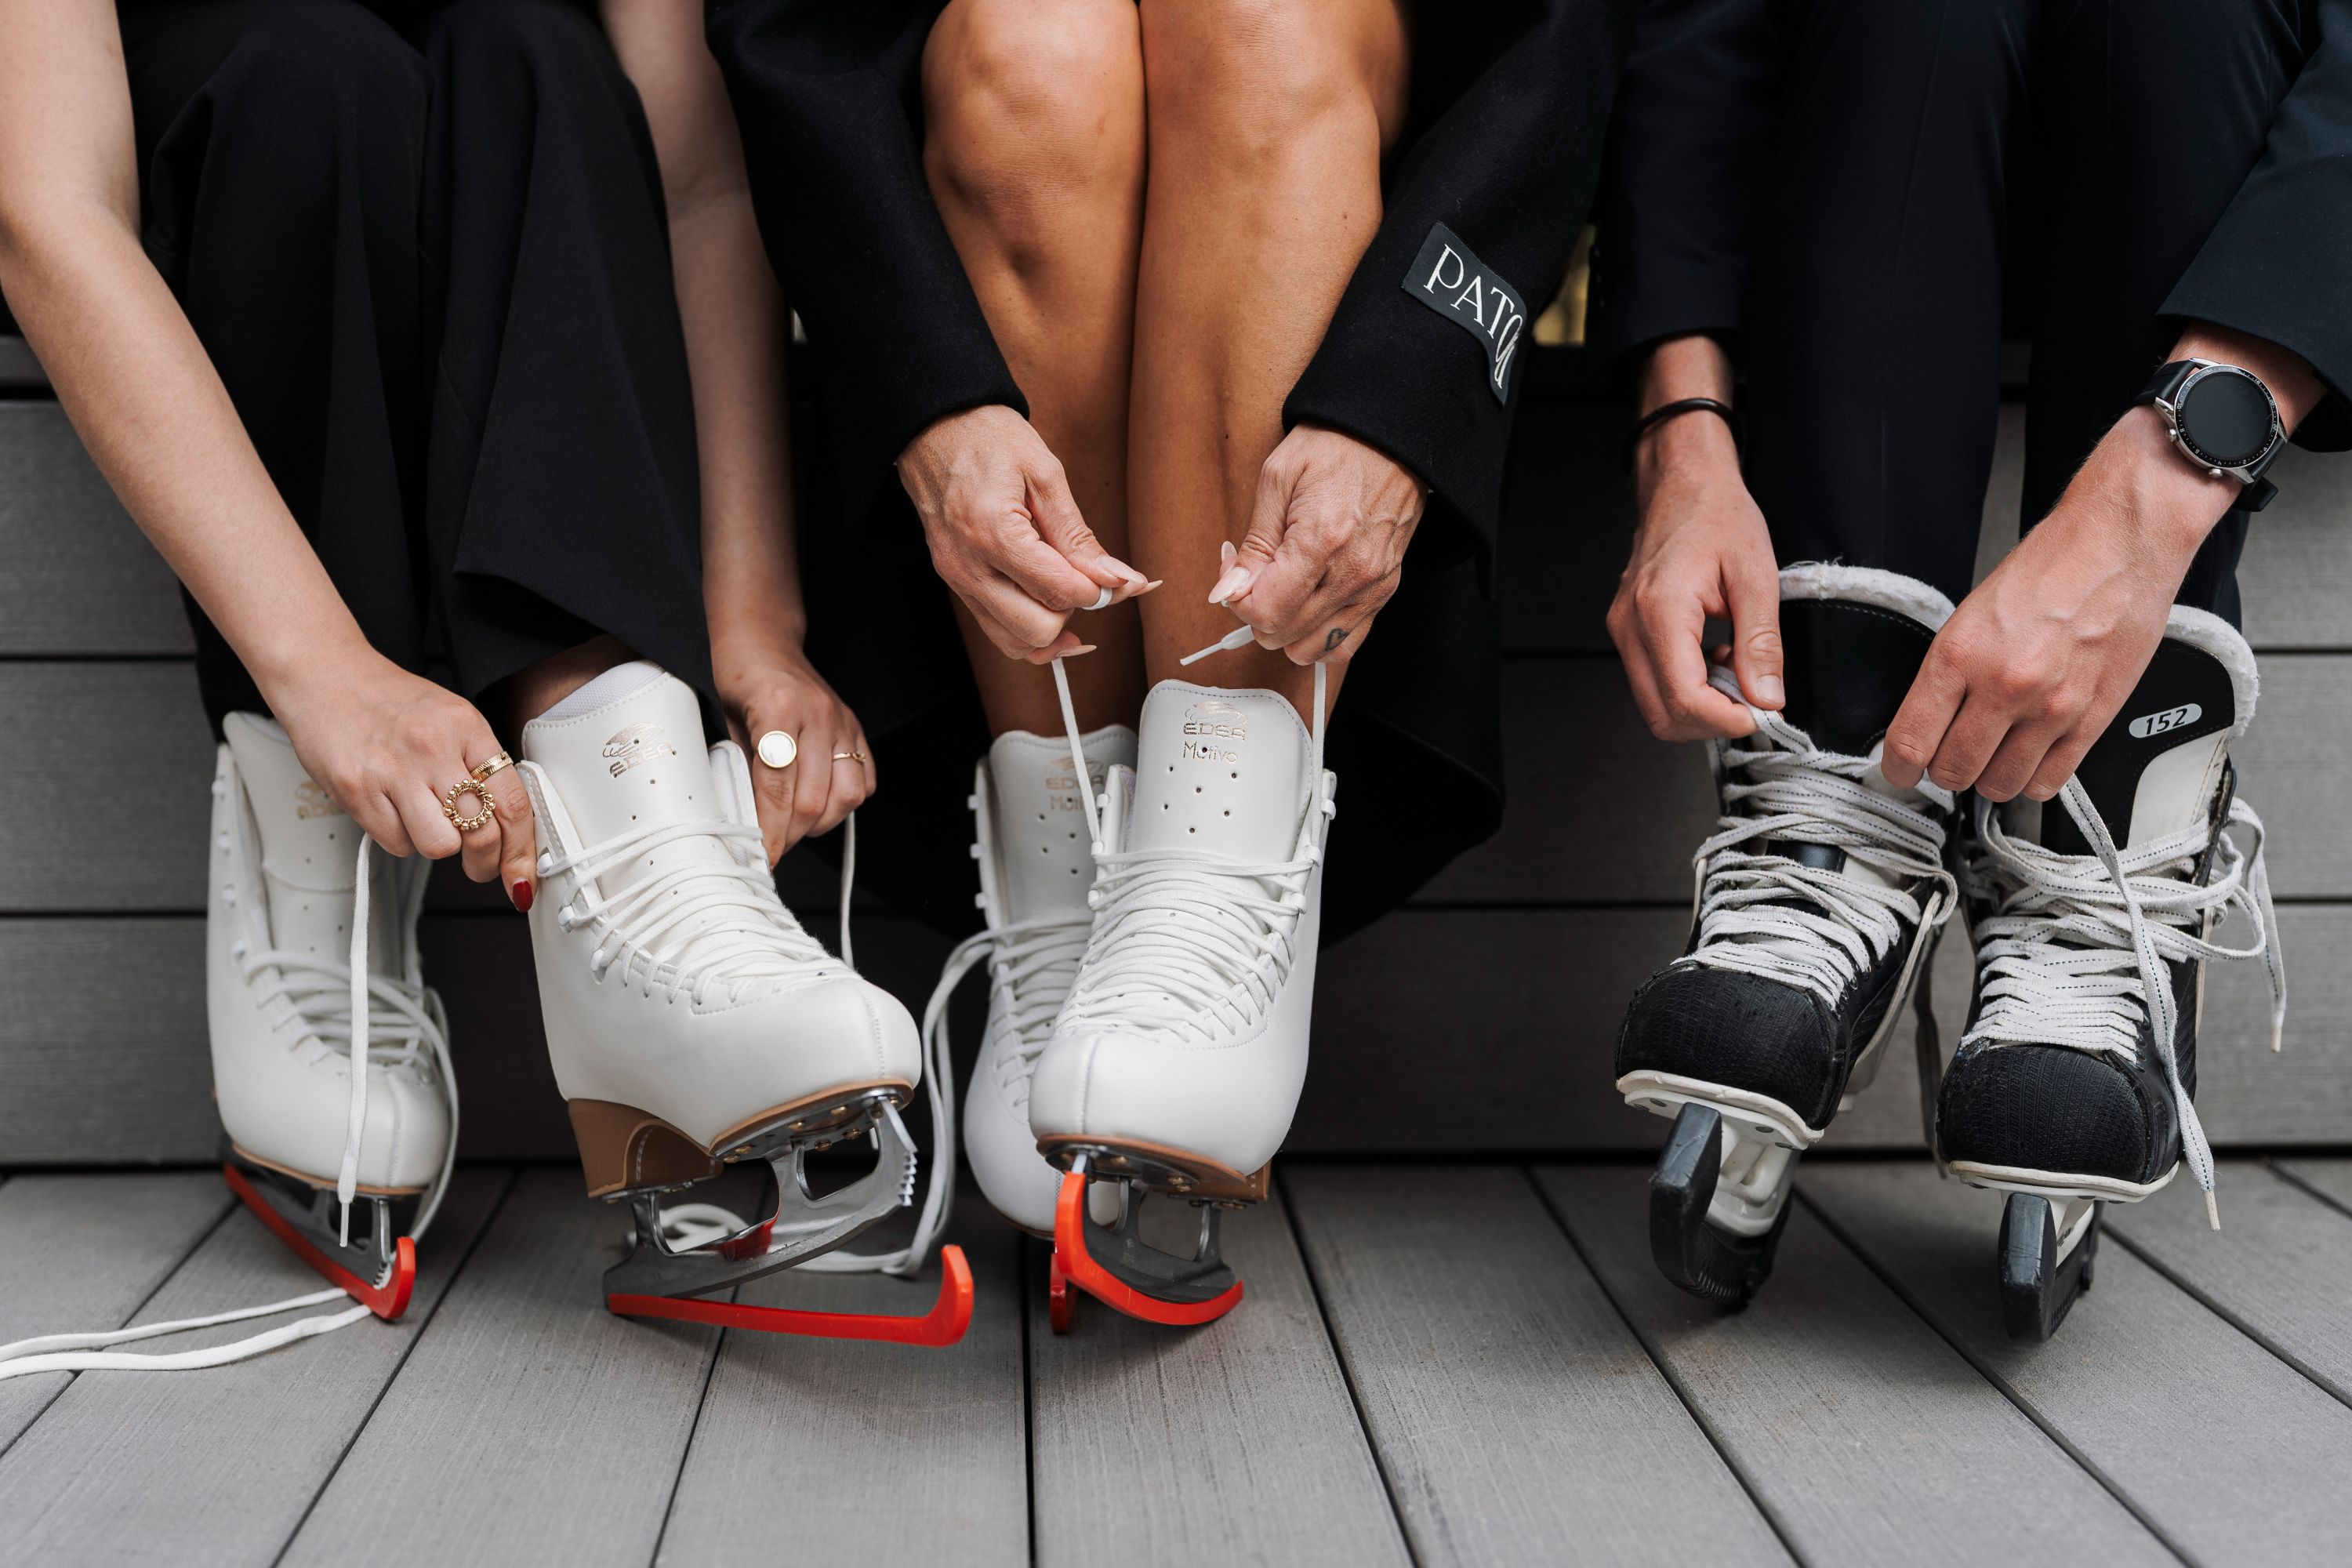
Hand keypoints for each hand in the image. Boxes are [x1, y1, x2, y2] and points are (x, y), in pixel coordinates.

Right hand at [265, 650, 535, 908]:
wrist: (325, 676)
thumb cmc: (388, 700)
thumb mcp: (451, 718)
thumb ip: (480, 763)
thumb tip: (508, 822)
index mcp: (466, 727)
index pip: (513, 802)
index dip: (523, 850)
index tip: (521, 872)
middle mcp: (432, 747)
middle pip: (481, 833)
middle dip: (485, 862)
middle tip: (479, 865)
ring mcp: (393, 770)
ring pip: (439, 846)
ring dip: (436, 844)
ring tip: (425, 820)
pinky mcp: (357, 791)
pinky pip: (397, 844)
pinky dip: (400, 838)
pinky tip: (394, 811)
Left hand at [714, 640, 873, 863]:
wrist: (766, 639)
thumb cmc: (741, 676)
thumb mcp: (728, 723)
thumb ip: (742, 770)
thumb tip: (746, 821)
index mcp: (778, 710)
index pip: (778, 789)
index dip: (770, 831)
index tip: (761, 855)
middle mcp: (818, 716)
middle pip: (814, 799)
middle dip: (792, 834)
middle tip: (772, 845)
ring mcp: (842, 723)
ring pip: (847, 796)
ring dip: (821, 823)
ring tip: (796, 825)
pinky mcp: (855, 728)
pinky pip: (864, 780)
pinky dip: (845, 802)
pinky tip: (821, 804)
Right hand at [897, 404, 1150, 662]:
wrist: (934, 426)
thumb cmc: (988, 438)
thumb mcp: (1045, 474)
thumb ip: (1079, 536)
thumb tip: (1117, 580)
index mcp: (992, 532)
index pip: (1060, 592)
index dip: (1099, 589)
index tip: (1114, 575)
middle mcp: (968, 566)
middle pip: (1038, 629)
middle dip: (1073, 610)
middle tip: (1088, 580)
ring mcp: (957, 579)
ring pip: (1016, 643)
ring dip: (1051, 627)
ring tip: (1067, 593)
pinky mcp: (955, 584)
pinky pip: (996, 631)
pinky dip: (1028, 630)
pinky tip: (1050, 610)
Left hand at [1218, 424, 1421, 664]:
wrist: (1392, 438)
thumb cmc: (1336, 447)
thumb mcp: (1277, 478)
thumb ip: (1252, 545)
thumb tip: (1227, 592)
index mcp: (1322, 540)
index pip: (1266, 612)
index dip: (1237, 600)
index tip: (1236, 574)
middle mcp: (1353, 572)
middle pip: (1284, 635)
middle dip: (1257, 612)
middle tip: (1256, 576)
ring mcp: (1373, 587)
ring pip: (1312, 649)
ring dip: (1286, 630)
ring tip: (1283, 592)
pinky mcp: (1384, 592)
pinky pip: (1345, 644)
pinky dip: (1318, 637)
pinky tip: (1307, 608)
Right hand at [1607, 408, 1782, 739]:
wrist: (1684, 483)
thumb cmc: (1716, 515)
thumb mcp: (1756, 575)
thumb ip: (1761, 642)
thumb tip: (1767, 697)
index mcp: (1661, 610)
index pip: (1684, 699)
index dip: (1726, 721)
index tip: (1763, 715)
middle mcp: (1630, 626)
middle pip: (1663, 715)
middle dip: (1713, 723)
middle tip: (1754, 701)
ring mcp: (1623, 631)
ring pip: (1654, 706)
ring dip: (1701, 708)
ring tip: (1736, 675)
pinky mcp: (1627, 632)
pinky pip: (1652, 683)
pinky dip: (1688, 690)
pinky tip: (1716, 663)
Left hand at [1884, 408, 2224, 800]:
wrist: (2118, 544)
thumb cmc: (2049, 569)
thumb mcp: (1971, 615)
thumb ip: (1949, 673)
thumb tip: (1928, 722)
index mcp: (1961, 655)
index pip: (1910, 741)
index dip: (1898, 767)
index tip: (1899, 770)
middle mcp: (2004, 685)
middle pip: (1953, 771)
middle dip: (1943, 771)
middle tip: (1947, 756)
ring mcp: (2051, 707)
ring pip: (1999, 785)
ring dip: (1987, 779)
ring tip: (1990, 756)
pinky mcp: (2093, 719)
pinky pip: (2049, 781)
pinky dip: (2031, 780)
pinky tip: (2027, 759)